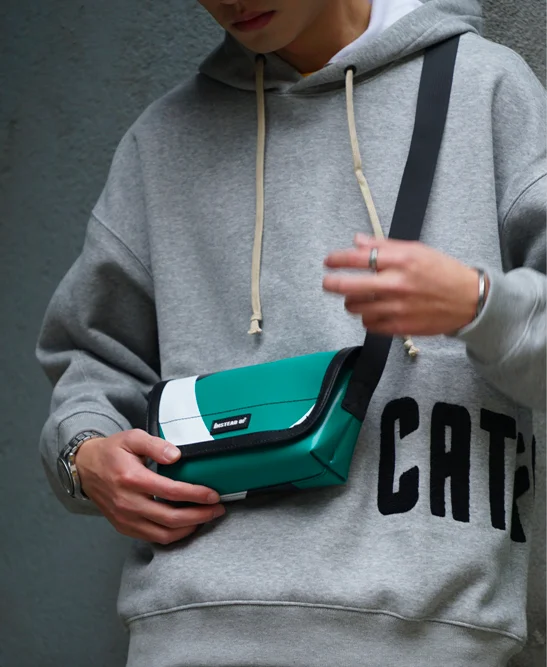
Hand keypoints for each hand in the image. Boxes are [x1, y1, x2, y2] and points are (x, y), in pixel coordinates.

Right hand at [76, 430, 224, 544]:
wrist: (85, 469)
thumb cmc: (111, 452)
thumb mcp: (132, 438)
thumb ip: (155, 445)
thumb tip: (176, 455)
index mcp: (132, 479)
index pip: (171, 491)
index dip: (195, 495)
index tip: (213, 494)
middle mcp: (128, 502)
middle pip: (171, 518)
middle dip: (200, 515)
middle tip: (217, 509)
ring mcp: (125, 518)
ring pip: (163, 534)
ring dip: (189, 528)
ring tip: (206, 518)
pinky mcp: (124, 527)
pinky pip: (153, 538)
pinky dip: (173, 535)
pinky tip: (186, 525)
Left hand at [323, 233, 486, 336]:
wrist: (469, 301)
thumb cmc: (442, 272)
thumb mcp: (416, 250)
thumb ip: (384, 246)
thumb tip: (357, 240)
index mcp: (402, 261)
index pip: (359, 258)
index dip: (338, 259)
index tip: (329, 261)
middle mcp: (397, 284)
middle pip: (350, 287)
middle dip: (333, 284)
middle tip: (328, 283)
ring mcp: (397, 308)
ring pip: (356, 308)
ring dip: (352, 302)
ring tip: (357, 298)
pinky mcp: (399, 327)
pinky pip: (369, 325)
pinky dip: (366, 318)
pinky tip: (373, 311)